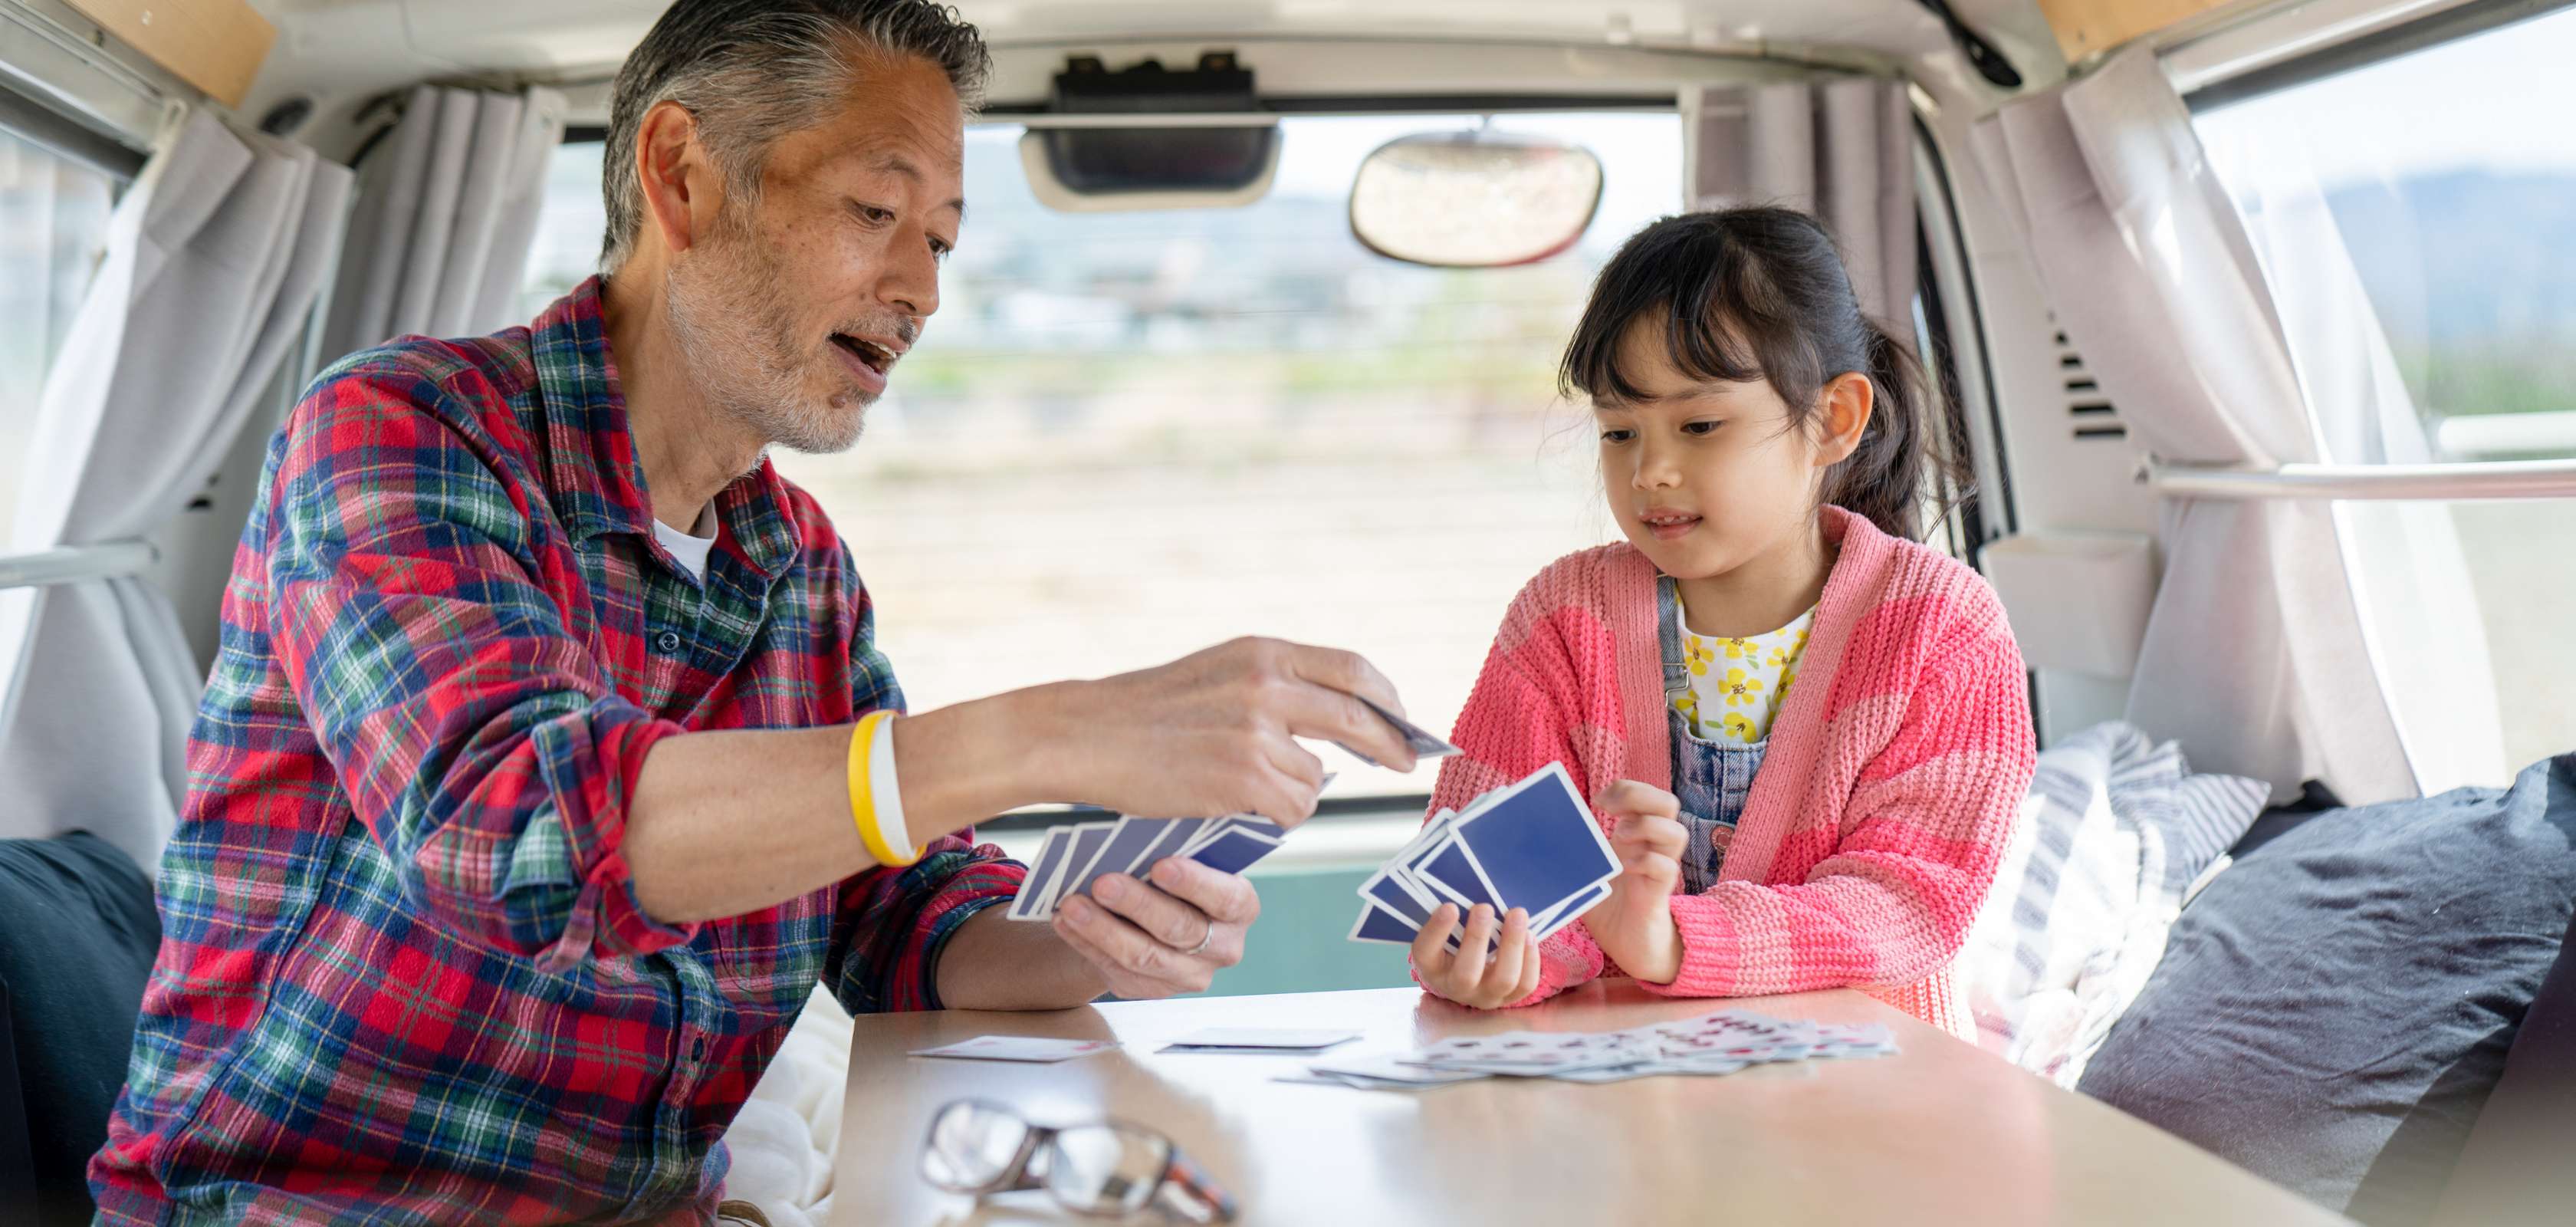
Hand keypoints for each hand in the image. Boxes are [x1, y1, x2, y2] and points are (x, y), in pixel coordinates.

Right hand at [1043, 637, 1418, 827]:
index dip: (1387, 698)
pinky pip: (1292, 809)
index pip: (1353, 669)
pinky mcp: (1244, 779)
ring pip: (1317, 778)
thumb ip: (1277, 685)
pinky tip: (1241, 805)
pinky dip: (1278, 815)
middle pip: (1359, 719)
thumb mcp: (1221, 673)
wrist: (1087, 734)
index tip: (1402, 719)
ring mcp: (1257, 732)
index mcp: (1263, 652)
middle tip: (1405, 763)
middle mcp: (1267, 684)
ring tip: (1251, 789)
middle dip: (1391, 746)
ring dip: (1299, 792)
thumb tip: (1342, 720)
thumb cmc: (1149, 711)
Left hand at [1051, 855, 1257, 999]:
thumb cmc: (1172, 875)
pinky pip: (1117, 970)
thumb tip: (1133, 844)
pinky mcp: (1154, 990)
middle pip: (1179, 929)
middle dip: (1137, 904)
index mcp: (1240, 907)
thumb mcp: (1184, 859)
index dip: (1194, 884)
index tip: (1160, 865)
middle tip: (1103, 883)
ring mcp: (1189, 975)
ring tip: (1072, 904)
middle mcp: (1223, 947)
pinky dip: (1086, 943)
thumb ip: (1172, 854)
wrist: (1151, 916)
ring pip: (1143, 956)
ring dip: (1103, 928)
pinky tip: (1066, 921)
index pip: (1225, 899)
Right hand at [1411, 903, 1541, 1008]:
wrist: (1471, 977)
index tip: (1450, 906)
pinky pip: (1526, 983)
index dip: (1437, 930)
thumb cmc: (1455, 943)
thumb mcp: (1445, 933)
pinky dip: (1530, 957)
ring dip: (1512, 944)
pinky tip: (1528, 934)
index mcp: (1432, 968)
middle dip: (1477, 938)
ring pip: (1504, 979)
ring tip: (1517, 914)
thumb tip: (1471, 888)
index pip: (1425, 952)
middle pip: (1466, 973)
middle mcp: (1456, 988)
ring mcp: (1486, 996)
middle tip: (1484, 907)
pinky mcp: (1511, 998)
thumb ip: (1453, 916)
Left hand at [1586, 780, 1685, 983]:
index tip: (1598, 801)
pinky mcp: (1658, 893)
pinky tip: (1625, 868)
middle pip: (1668, 803)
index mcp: (1636, 835)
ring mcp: (1659, 868)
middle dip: (1639, 796)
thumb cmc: (1608, 905)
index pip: (1647, 795)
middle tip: (1611, 811)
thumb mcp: (1585, 871)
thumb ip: (1571, 851)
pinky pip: (1666, 868)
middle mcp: (1652, 847)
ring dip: (1645, 827)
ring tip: (1620, 837)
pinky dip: (1645, 862)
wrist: (1628, 944)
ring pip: (1676, 832)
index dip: (1625, 789)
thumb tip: (1535, 833)